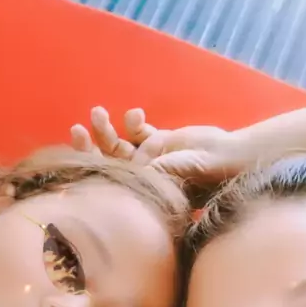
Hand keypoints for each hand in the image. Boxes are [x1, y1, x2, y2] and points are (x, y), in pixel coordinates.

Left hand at [71, 107, 243, 183]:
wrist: (228, 156)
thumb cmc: (200, 175)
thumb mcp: (168, 175)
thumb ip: (145, 171)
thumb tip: (114, 172)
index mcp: (139, 194)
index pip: (107, 180)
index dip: (90, 163)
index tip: (80, 143)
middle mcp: (141, 179)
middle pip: (107, 162)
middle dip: (92, 145)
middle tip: (77, 128)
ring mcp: (149, 160)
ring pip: (119, 145)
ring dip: (107, 129)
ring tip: (98, 112)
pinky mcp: (160, 143)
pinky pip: (138, 133)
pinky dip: (133, 123)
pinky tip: (137, 115)